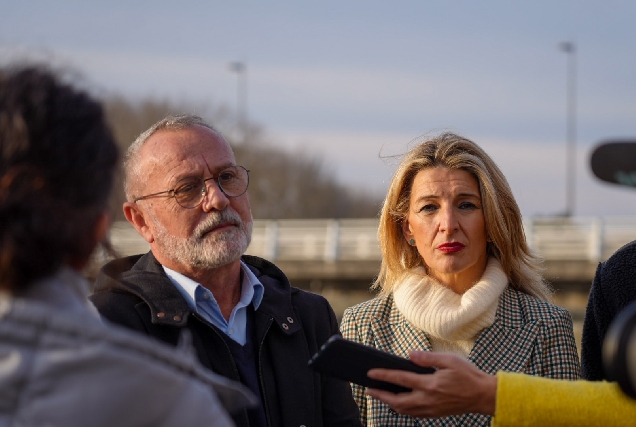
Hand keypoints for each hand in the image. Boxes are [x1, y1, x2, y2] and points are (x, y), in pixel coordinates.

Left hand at [365, 351, 496, 417]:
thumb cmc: (468, 375)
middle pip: (397, 401)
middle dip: (381, 395)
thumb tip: (410, 355)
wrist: (484, 395)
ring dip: (389, 403)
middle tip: (369, 390)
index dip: (383, 376)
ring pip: (404, 410)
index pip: (401, 379)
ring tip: (380, 396)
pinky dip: (402, 409)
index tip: (370, 373)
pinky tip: (398, 403)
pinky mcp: (435, 413)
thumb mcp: (450, 360)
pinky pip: (414, 414)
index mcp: (430, 384)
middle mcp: (428, 399)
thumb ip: (427, 358)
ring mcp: (431, 409)